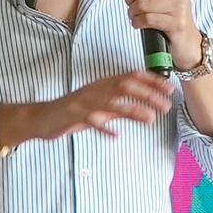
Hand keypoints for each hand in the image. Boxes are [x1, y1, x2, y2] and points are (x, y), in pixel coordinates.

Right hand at [45, 68, 175, 137]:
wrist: (42, 117)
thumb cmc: (73, 112)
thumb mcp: (100, 107)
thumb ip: (120, 106)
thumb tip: (145, 108)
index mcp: (102, 85)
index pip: (131, 76)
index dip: (152, 81)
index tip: (169, 88)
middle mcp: (95, 90)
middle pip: (125, 86)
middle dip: (148, 94)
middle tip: (166, 105)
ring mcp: (85, 102)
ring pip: (112, 102)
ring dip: (133, 109)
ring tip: (150, 118)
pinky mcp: (74, 116)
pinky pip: (92, 121)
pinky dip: (104, 128)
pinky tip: (116, 136)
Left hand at [118, 0, 200, 66]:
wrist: (187, 40)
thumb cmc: (167, 14)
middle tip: (132, 5)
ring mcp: (180, 4)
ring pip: (140, 4)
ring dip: (132, 13)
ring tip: (137, 16)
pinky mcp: (177, 23)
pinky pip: (146, 19)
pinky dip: (137, 23)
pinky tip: (140, 24)